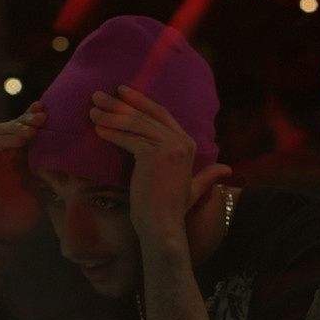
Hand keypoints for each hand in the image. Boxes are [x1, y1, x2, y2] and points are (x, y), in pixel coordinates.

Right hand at [0, 103, 45, 243]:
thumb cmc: (18, 215)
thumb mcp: (38, 186)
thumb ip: (44, 167)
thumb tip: (66, 150)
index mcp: (11, 157)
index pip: (22, 131)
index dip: (32, 120)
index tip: (49, 110)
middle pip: (10, 126)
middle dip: (26, 119)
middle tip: (43, 115)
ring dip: (17, 127)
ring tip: (34, 128)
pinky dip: (6, 140)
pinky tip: (22, 139)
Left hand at [89, 86, 228, 241]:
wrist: (164, 226)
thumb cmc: (172, 210)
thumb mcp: (194, 188)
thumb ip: (208, 175)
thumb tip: (227, 169)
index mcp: (189, 144)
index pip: (161, 114)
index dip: (140, 101)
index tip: (121, 93)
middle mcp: (181, 141)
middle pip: (145, 115)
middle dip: (119, 104)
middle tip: (98, 96)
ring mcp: (169, 147)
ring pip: (134, 124)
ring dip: (110, 115)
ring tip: (92, 110)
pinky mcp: (153, 155)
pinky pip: (128, 138)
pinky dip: (111, 132)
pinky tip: (97, 129)